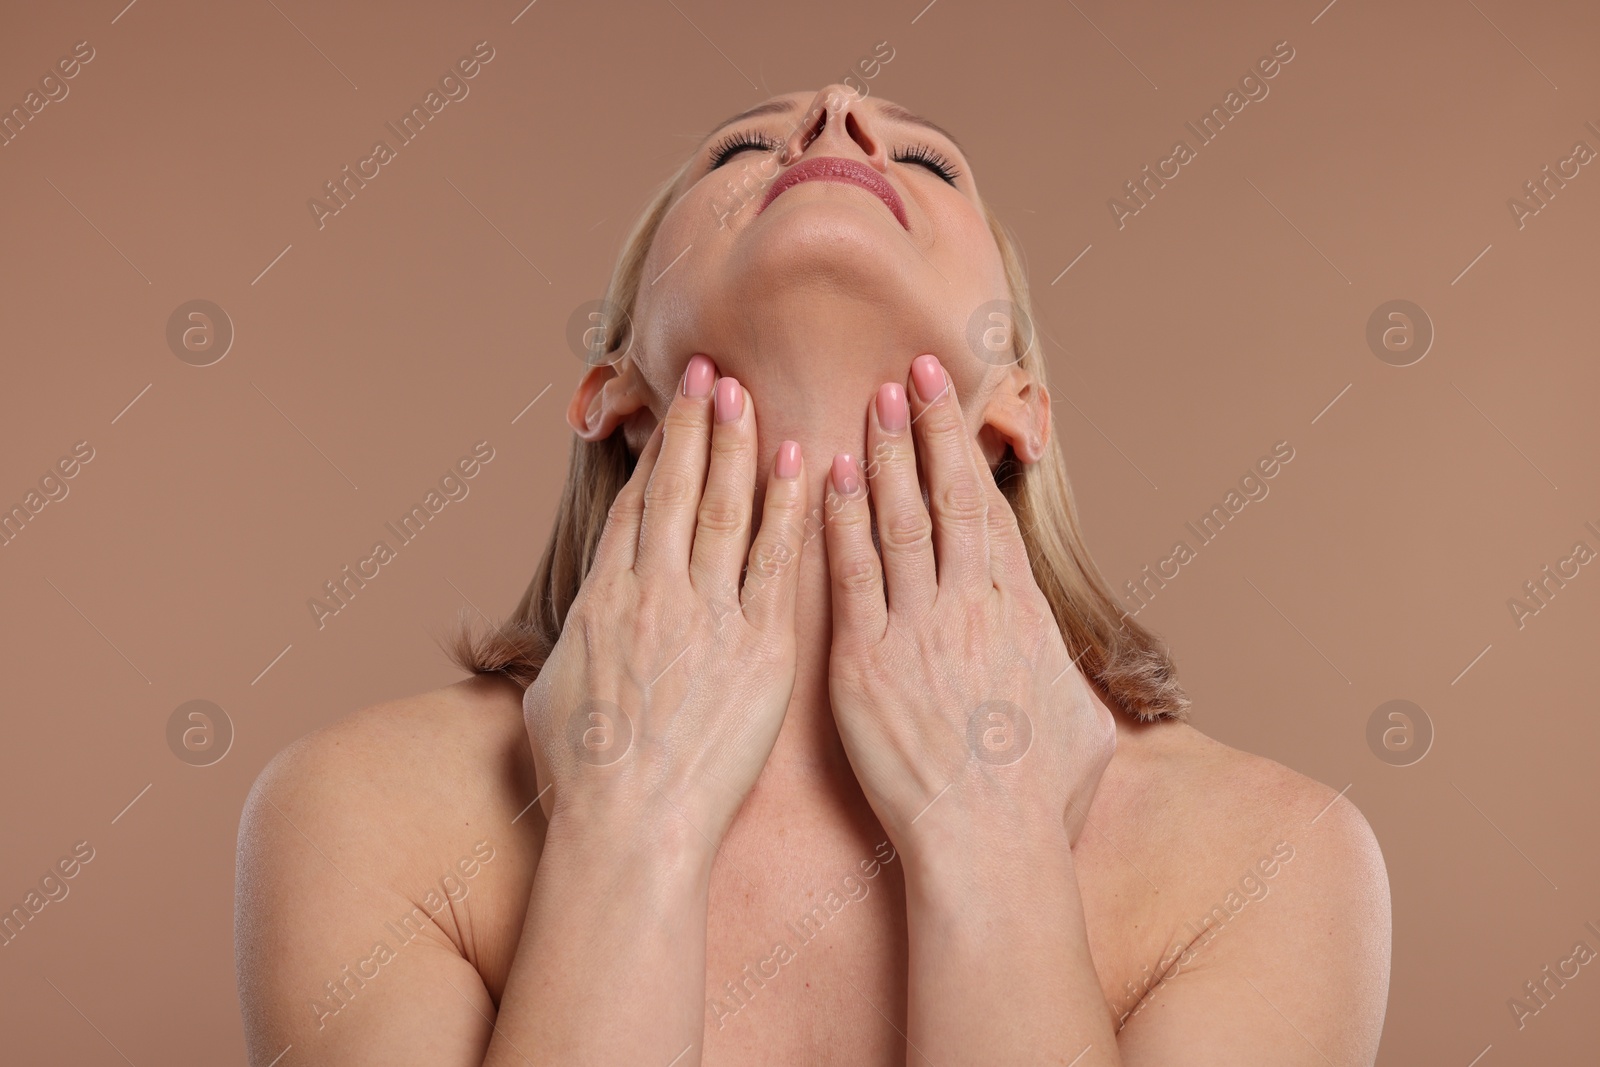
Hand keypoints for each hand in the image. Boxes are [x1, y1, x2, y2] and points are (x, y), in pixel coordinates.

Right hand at [523, 354, 809, 853]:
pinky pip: (775, 563)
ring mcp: (707, 617)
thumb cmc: (584, 782)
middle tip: (709, 371)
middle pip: (673, 491)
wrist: (631, 830)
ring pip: (721, 510)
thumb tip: (575, 631)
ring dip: (733, 446)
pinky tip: (798, 464)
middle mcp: (652, 595)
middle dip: (692, 426)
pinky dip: (785, 509)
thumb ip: (571, 647)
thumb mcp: (551, 699)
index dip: (653, 457)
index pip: (633, 509)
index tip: (668, 417)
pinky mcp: (760, 649)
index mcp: (603, 602)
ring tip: (744, 393)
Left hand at [822, 353, 1115, 866]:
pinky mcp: (866, 661)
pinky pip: (850, 575)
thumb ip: (1070, 680)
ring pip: (897, 520)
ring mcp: (917, 628)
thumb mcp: (1084, 728)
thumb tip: (1076, 672)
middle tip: (908, 370)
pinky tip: (828, 478)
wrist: (989, 845)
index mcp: (1020, 614)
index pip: (987, 512)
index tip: (948, 403)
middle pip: (946, 497)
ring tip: (870, 400)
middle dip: (926, 428)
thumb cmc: (1039, 800)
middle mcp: (971, 605)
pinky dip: (839, 522)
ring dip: (883, 455)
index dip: (963, 452)